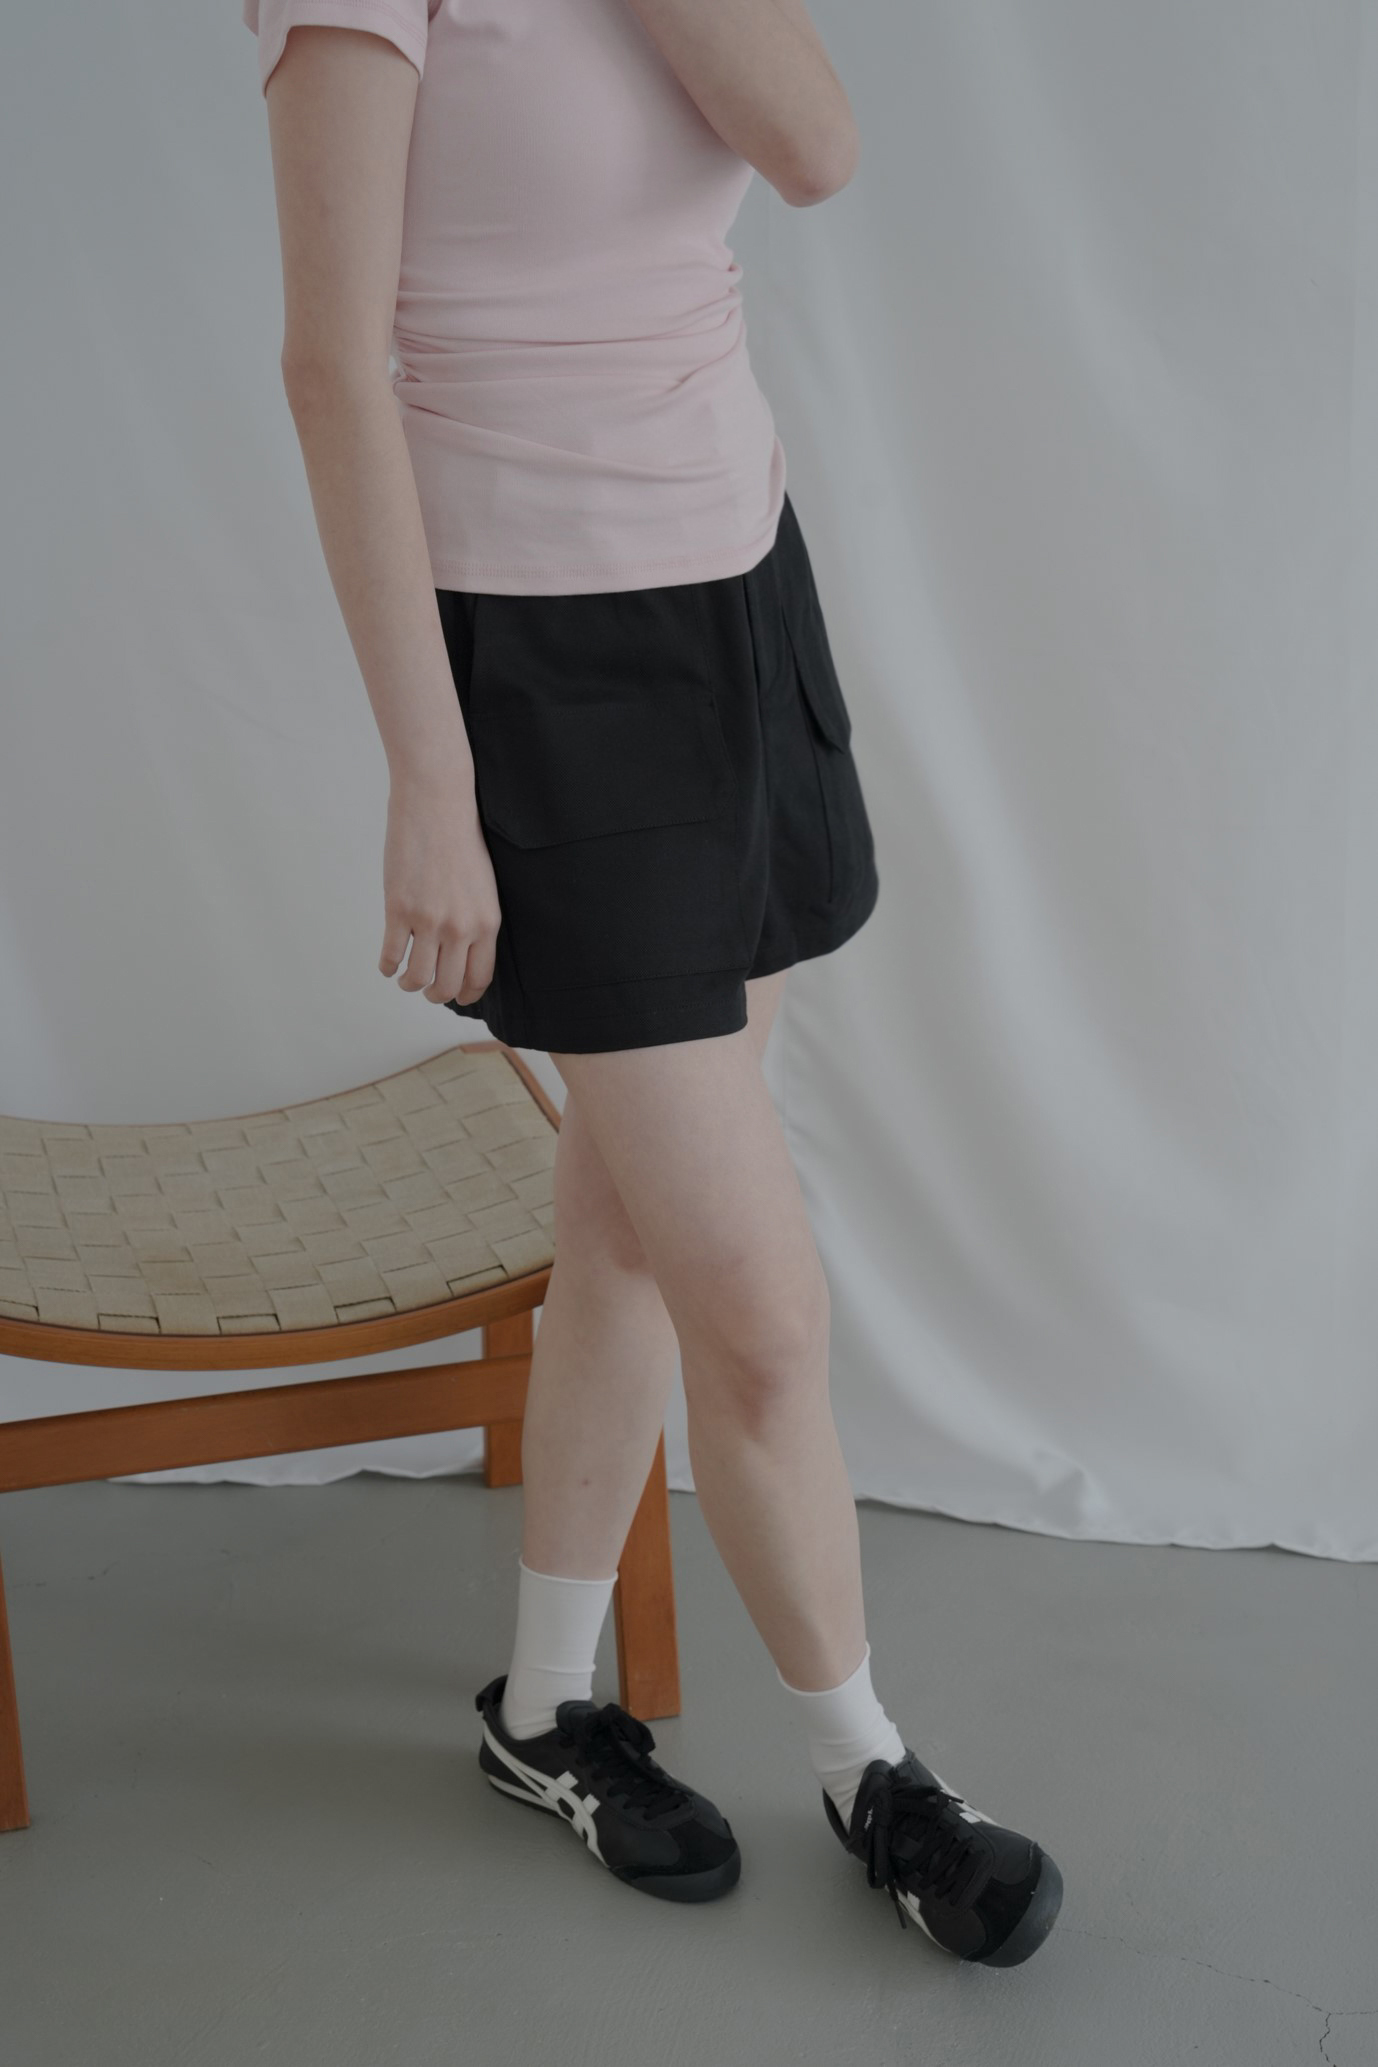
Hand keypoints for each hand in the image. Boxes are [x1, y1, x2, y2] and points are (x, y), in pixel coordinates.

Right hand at [379, 769, 501, 1005]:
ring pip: (417, 977)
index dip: (466, 994)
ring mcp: (428, 920)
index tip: (458, 997)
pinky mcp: (398, 909)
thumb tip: (462, 954)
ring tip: (405, 979)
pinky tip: (387, 963)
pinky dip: (387, 966)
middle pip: (446, 985)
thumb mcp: (483, 887)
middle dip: (436, 995)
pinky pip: (391, 954)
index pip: (479, 977)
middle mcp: (460, 927)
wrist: (437, 805)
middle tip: (427, 991)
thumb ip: (475, 922)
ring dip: (409, 984)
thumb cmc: (462, 841)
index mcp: (486, 923)